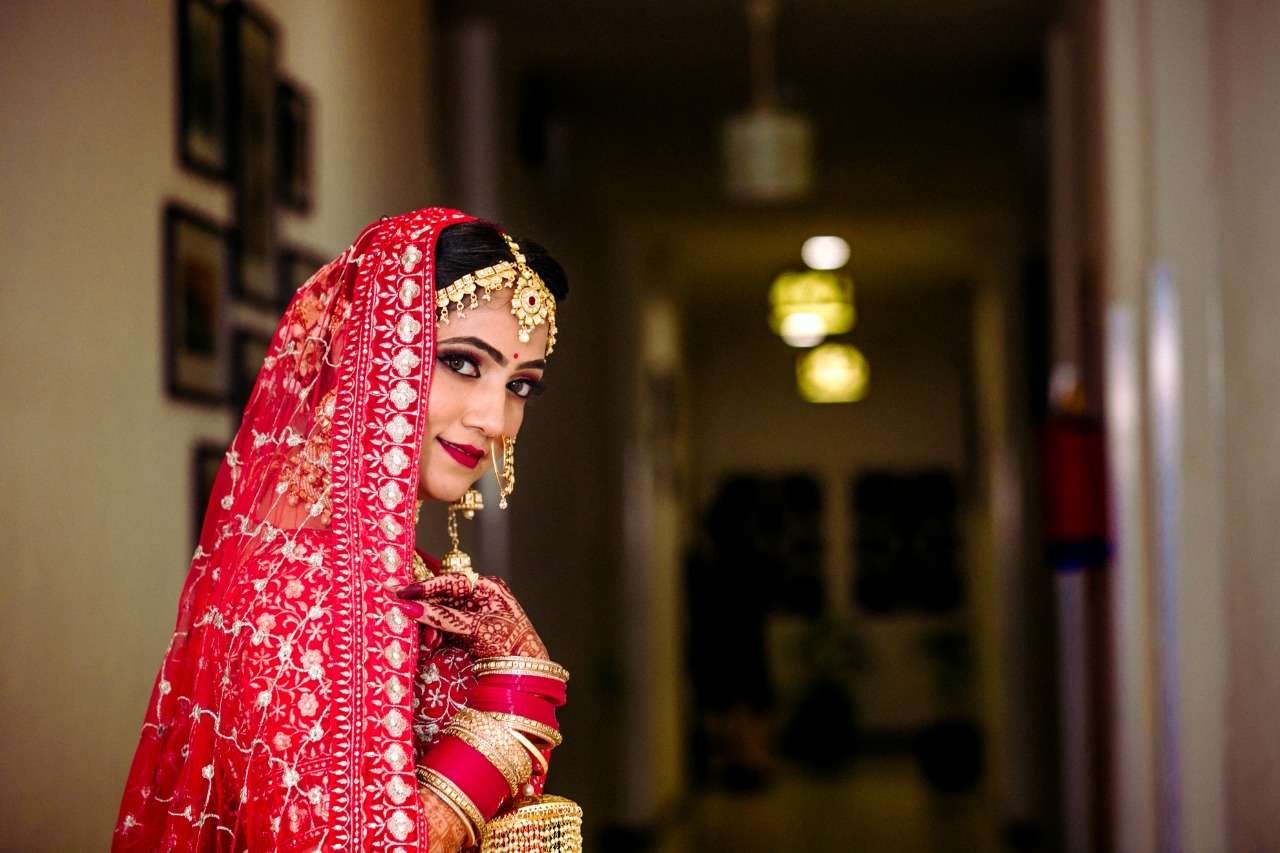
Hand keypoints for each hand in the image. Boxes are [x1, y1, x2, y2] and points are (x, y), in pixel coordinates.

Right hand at [395, 574, 547, 658]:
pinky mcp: (467, 633)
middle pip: (443, 598)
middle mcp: (479, 599)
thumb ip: (445, 618)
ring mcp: (472, 616)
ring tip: (429, 639)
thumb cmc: (510, 642)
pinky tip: (433, 644)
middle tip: (407, 616)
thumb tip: (412, 608)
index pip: (452, 580)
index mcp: (488, 588)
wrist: (526, 671)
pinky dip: (436, 636)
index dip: (427, 587)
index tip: (405, 592)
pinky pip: (444, 629)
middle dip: (426, 610)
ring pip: (441, 615)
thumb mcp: (476, 627)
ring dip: (430, 626)